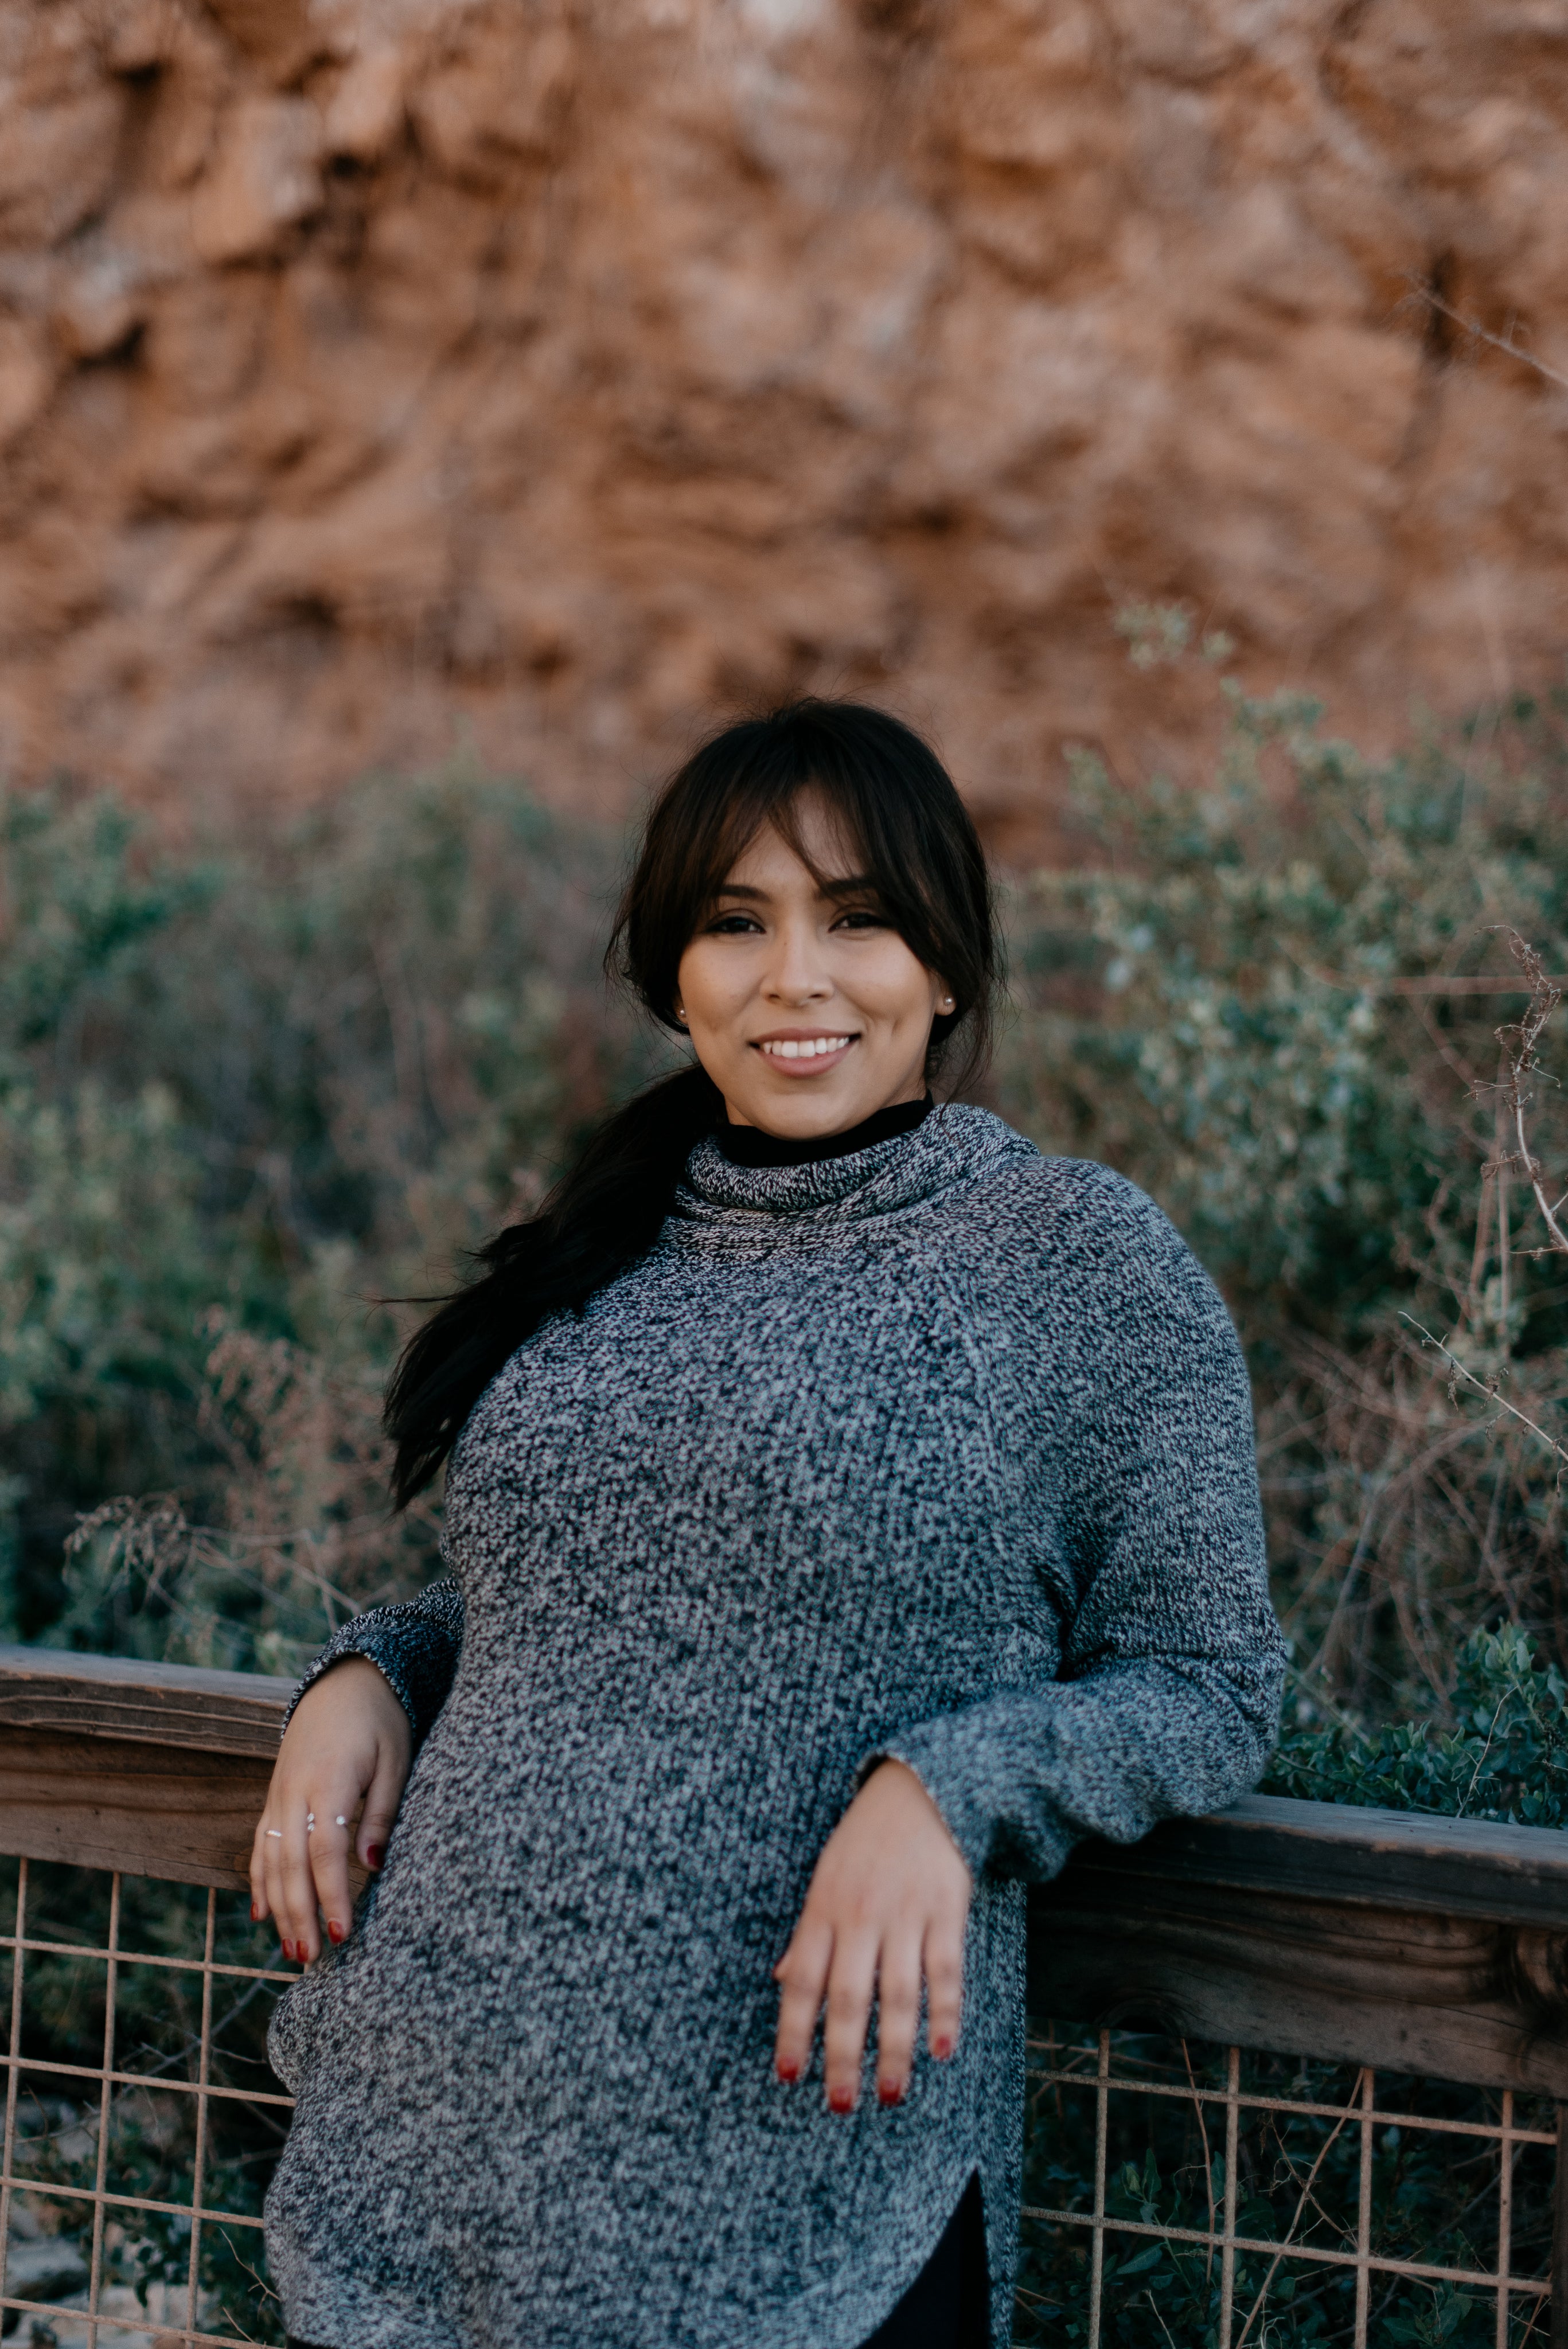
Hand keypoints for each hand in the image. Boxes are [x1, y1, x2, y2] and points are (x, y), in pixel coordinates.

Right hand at [249, 1657, 411, 1965]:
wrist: (345, 1680)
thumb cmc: (380, 1720)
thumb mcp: (395, 1759)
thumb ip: (383, 1813)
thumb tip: (375, 1868)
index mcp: (329, 1780)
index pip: (325, 1851)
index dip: (332, 1895)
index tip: (342, 1934)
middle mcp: (295, 1791)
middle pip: (290, 1864)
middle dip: (299, 1915)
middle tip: (311, 1960)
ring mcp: (279, 1794)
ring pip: (270, 1860)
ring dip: (278, 1908)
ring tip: (291, 1950)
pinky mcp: (274, 1795)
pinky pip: (261, 1845)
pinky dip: (260, 1881)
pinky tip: (263, 1913)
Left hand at [773, 1759, 970, 2112]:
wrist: (921, 1790)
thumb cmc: (864, 1843)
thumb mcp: (824, 1880)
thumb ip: (808, 1935)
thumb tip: (782, 1981)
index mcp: (823, 1909)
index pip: (802, 1982)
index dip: (793, 2031)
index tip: (788, 2076)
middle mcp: (861, 1915)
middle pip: (849, 1998)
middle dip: (843, 2056)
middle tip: (840, 2105)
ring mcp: (906, 1914)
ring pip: (898, 1993)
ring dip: (895, 2049)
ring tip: (891, 2093)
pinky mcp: (946, 1910)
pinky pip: (945, 1970)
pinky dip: (945, 2012)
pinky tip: (941, 2051)